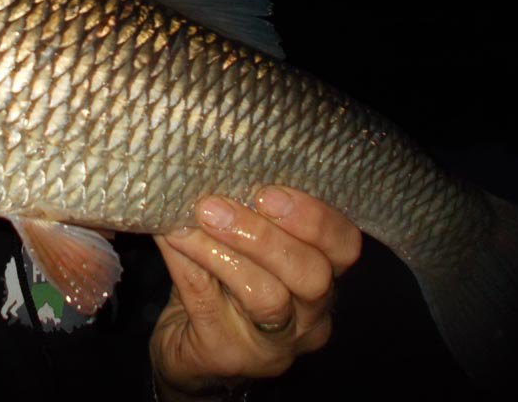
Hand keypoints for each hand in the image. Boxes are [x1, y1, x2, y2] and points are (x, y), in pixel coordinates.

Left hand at [150, 187, 361, 399]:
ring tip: (193, 220)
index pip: (345, 246)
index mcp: (323, 277)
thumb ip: (245, 211)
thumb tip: (213, 161)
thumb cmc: (221, 284)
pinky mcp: (229, 355)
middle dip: (265, 235)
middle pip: (312, 275)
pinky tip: (172, 237)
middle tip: (217, 207)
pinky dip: (189, 263)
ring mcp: (273, 344)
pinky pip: (209, 304)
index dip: (315, 218)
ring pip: (266, 296)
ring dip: (224, 250)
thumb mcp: (243, 244)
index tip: (269, 192)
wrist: (186, 350)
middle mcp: (310, 317)